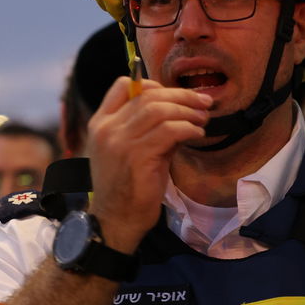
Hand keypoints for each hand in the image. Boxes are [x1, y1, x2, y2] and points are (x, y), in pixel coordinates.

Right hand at [85, 76, 211, 251]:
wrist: (116, 220)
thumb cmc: (127, 187)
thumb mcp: (131, 151)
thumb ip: (149, 129)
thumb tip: (182, 112)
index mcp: (100, 123)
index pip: (122, 86)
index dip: (154, 85)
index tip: (176, 95)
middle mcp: (107, 128)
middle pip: (147, 95)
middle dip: (181, 95)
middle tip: (203, 102)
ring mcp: (120, 142)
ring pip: (159, 110)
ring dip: (187, 111)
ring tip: (202, 119)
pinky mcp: (136, 157)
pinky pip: (168, 131)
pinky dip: (187, 129)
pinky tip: (196, 135)